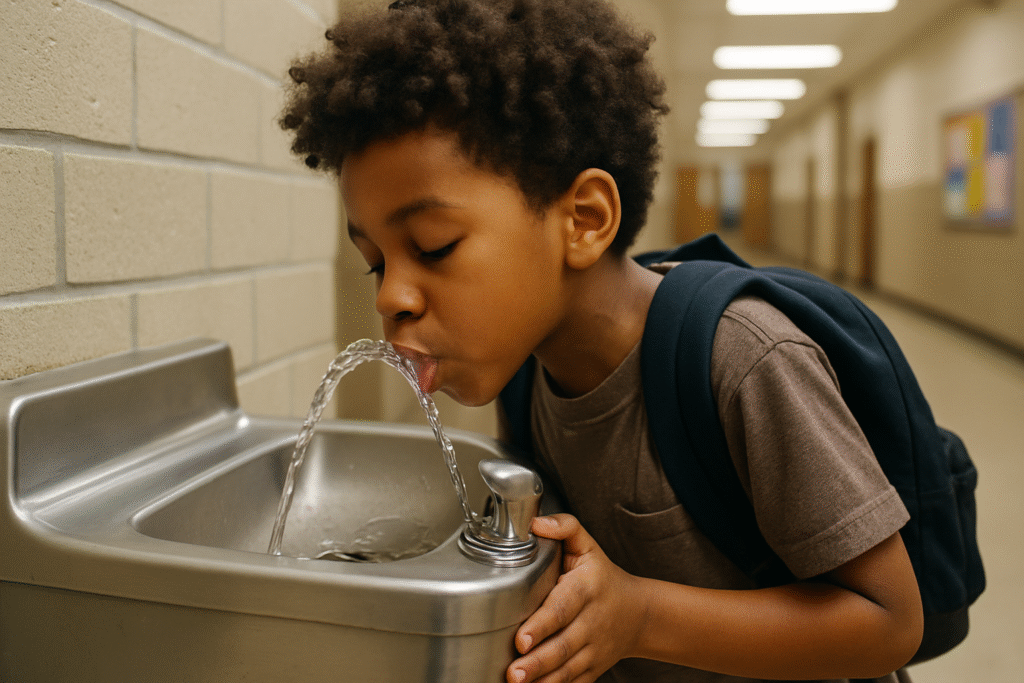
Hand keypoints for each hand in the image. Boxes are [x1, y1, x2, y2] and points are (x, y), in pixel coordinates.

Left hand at [507, 514, 647, 682]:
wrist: (639, 612)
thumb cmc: (602, 576)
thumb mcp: (587, 546)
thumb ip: (564, 527)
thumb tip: (535, 523)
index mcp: (586, 589)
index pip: (563, 608)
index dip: (542, 624)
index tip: (522, 638)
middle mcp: (591, 621)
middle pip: (563, 645)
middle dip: (538, 661)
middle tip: (514, 671)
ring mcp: (594, 648)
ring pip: (568, 668)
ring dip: (543, 678)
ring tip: (517, 682)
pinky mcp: (594, 667)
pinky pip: (575, 682)